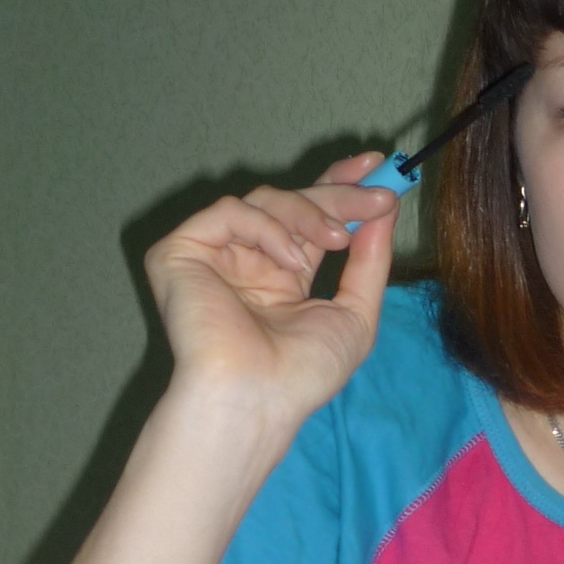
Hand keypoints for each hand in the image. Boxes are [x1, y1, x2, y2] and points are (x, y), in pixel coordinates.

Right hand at [143, 155, 398, 430]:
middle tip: (378, 194)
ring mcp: (210, 255)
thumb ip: (369, 261)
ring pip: (264, 200)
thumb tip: (384, 210)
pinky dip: (267, 228)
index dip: (339, 186)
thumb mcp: (355, 313)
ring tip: (336, 241)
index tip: (375, 164)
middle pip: (291, 202)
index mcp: (279, 277)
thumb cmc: (301, 375)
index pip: (307, 217)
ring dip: (310, 213)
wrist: (255, 398)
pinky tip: (289, 262)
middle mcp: (243, 262)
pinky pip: (230, 212)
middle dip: (339, 194)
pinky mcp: (178, 252)